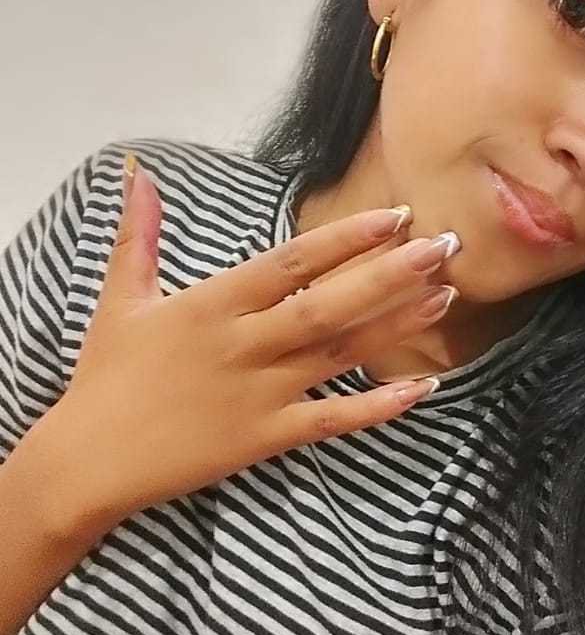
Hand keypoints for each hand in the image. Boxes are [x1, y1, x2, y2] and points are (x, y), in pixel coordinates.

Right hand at [20, 156, 459, 536]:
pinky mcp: (266, 437)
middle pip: (329, 304)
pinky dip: (379, 407)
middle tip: (444, 248)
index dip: (346, 238)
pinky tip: (422, 388)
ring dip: (396, 326)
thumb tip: (138, 175)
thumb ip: (141, 235)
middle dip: (390, 274)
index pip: (291, 262)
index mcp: (213, 304)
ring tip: (444, 298)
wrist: (89, 460)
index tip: (397, 215)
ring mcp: (260, 393)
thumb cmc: (106, 375)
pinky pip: (333, 420)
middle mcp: (244, 344)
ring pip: (340, 354)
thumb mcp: (122, 297)